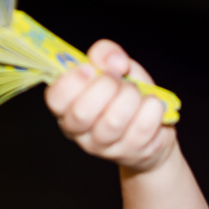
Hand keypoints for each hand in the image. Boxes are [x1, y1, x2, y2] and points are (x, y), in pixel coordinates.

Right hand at [45, 40, 175, 172]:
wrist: (153, 127)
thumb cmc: (124, 94)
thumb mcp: (113, 67)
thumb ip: (105, 54)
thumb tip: (114, 61)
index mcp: (66, 106)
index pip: (55, 98)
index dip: (72, 81)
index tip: (91, 68)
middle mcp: (79, 131)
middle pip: (82, 113)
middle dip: (107, 86)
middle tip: (119, 79)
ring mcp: (104, 147)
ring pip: (114, 121)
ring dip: (132, 97)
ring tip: (137, 93)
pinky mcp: (130, 154)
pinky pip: (142, 127)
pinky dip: (153, 108)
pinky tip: (152, 106)